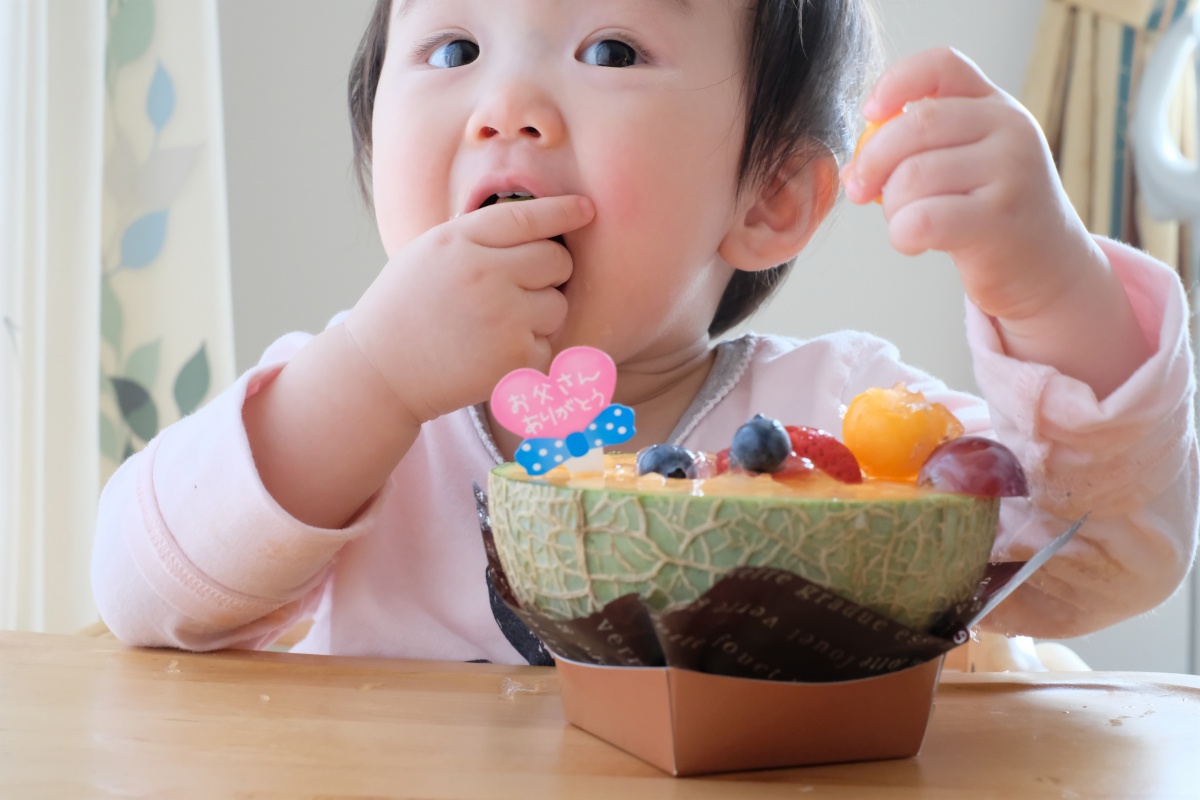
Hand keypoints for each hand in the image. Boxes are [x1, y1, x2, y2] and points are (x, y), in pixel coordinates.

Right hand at [344, 195, 594, 426]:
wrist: (380, 373)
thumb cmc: (406, 309)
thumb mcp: (430, 253)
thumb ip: (479, 237)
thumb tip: (541, 227)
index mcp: (461, 240)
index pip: (528, 217)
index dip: (564, 212)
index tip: (586, 209)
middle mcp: (486, 272)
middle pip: (557, 260)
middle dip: (550, 272)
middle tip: (520, 288)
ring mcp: (504, 316)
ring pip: (558, 305)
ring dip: (540, 315)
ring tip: (496, 326)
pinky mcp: (516, 358)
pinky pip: (549, 345)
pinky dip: (529, 352)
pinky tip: (492, 354)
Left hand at [842, 48, 1101, 324]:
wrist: (1046, 267)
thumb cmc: (990, 213)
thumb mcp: (963, 167)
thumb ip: (914, 153)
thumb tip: (854, 169)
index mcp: (995, 105)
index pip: (943, 65)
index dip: (896, 82)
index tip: (869, 115)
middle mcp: (1010, 129)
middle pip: (916, 123)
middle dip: (872, 161)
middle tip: (861, 189)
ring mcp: (1011, 171)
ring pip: (912, 176)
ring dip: (891, 206)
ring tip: (903, 221)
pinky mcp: (999, 220)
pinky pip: (921, 219)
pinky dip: (901, 234)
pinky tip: (912, 241)